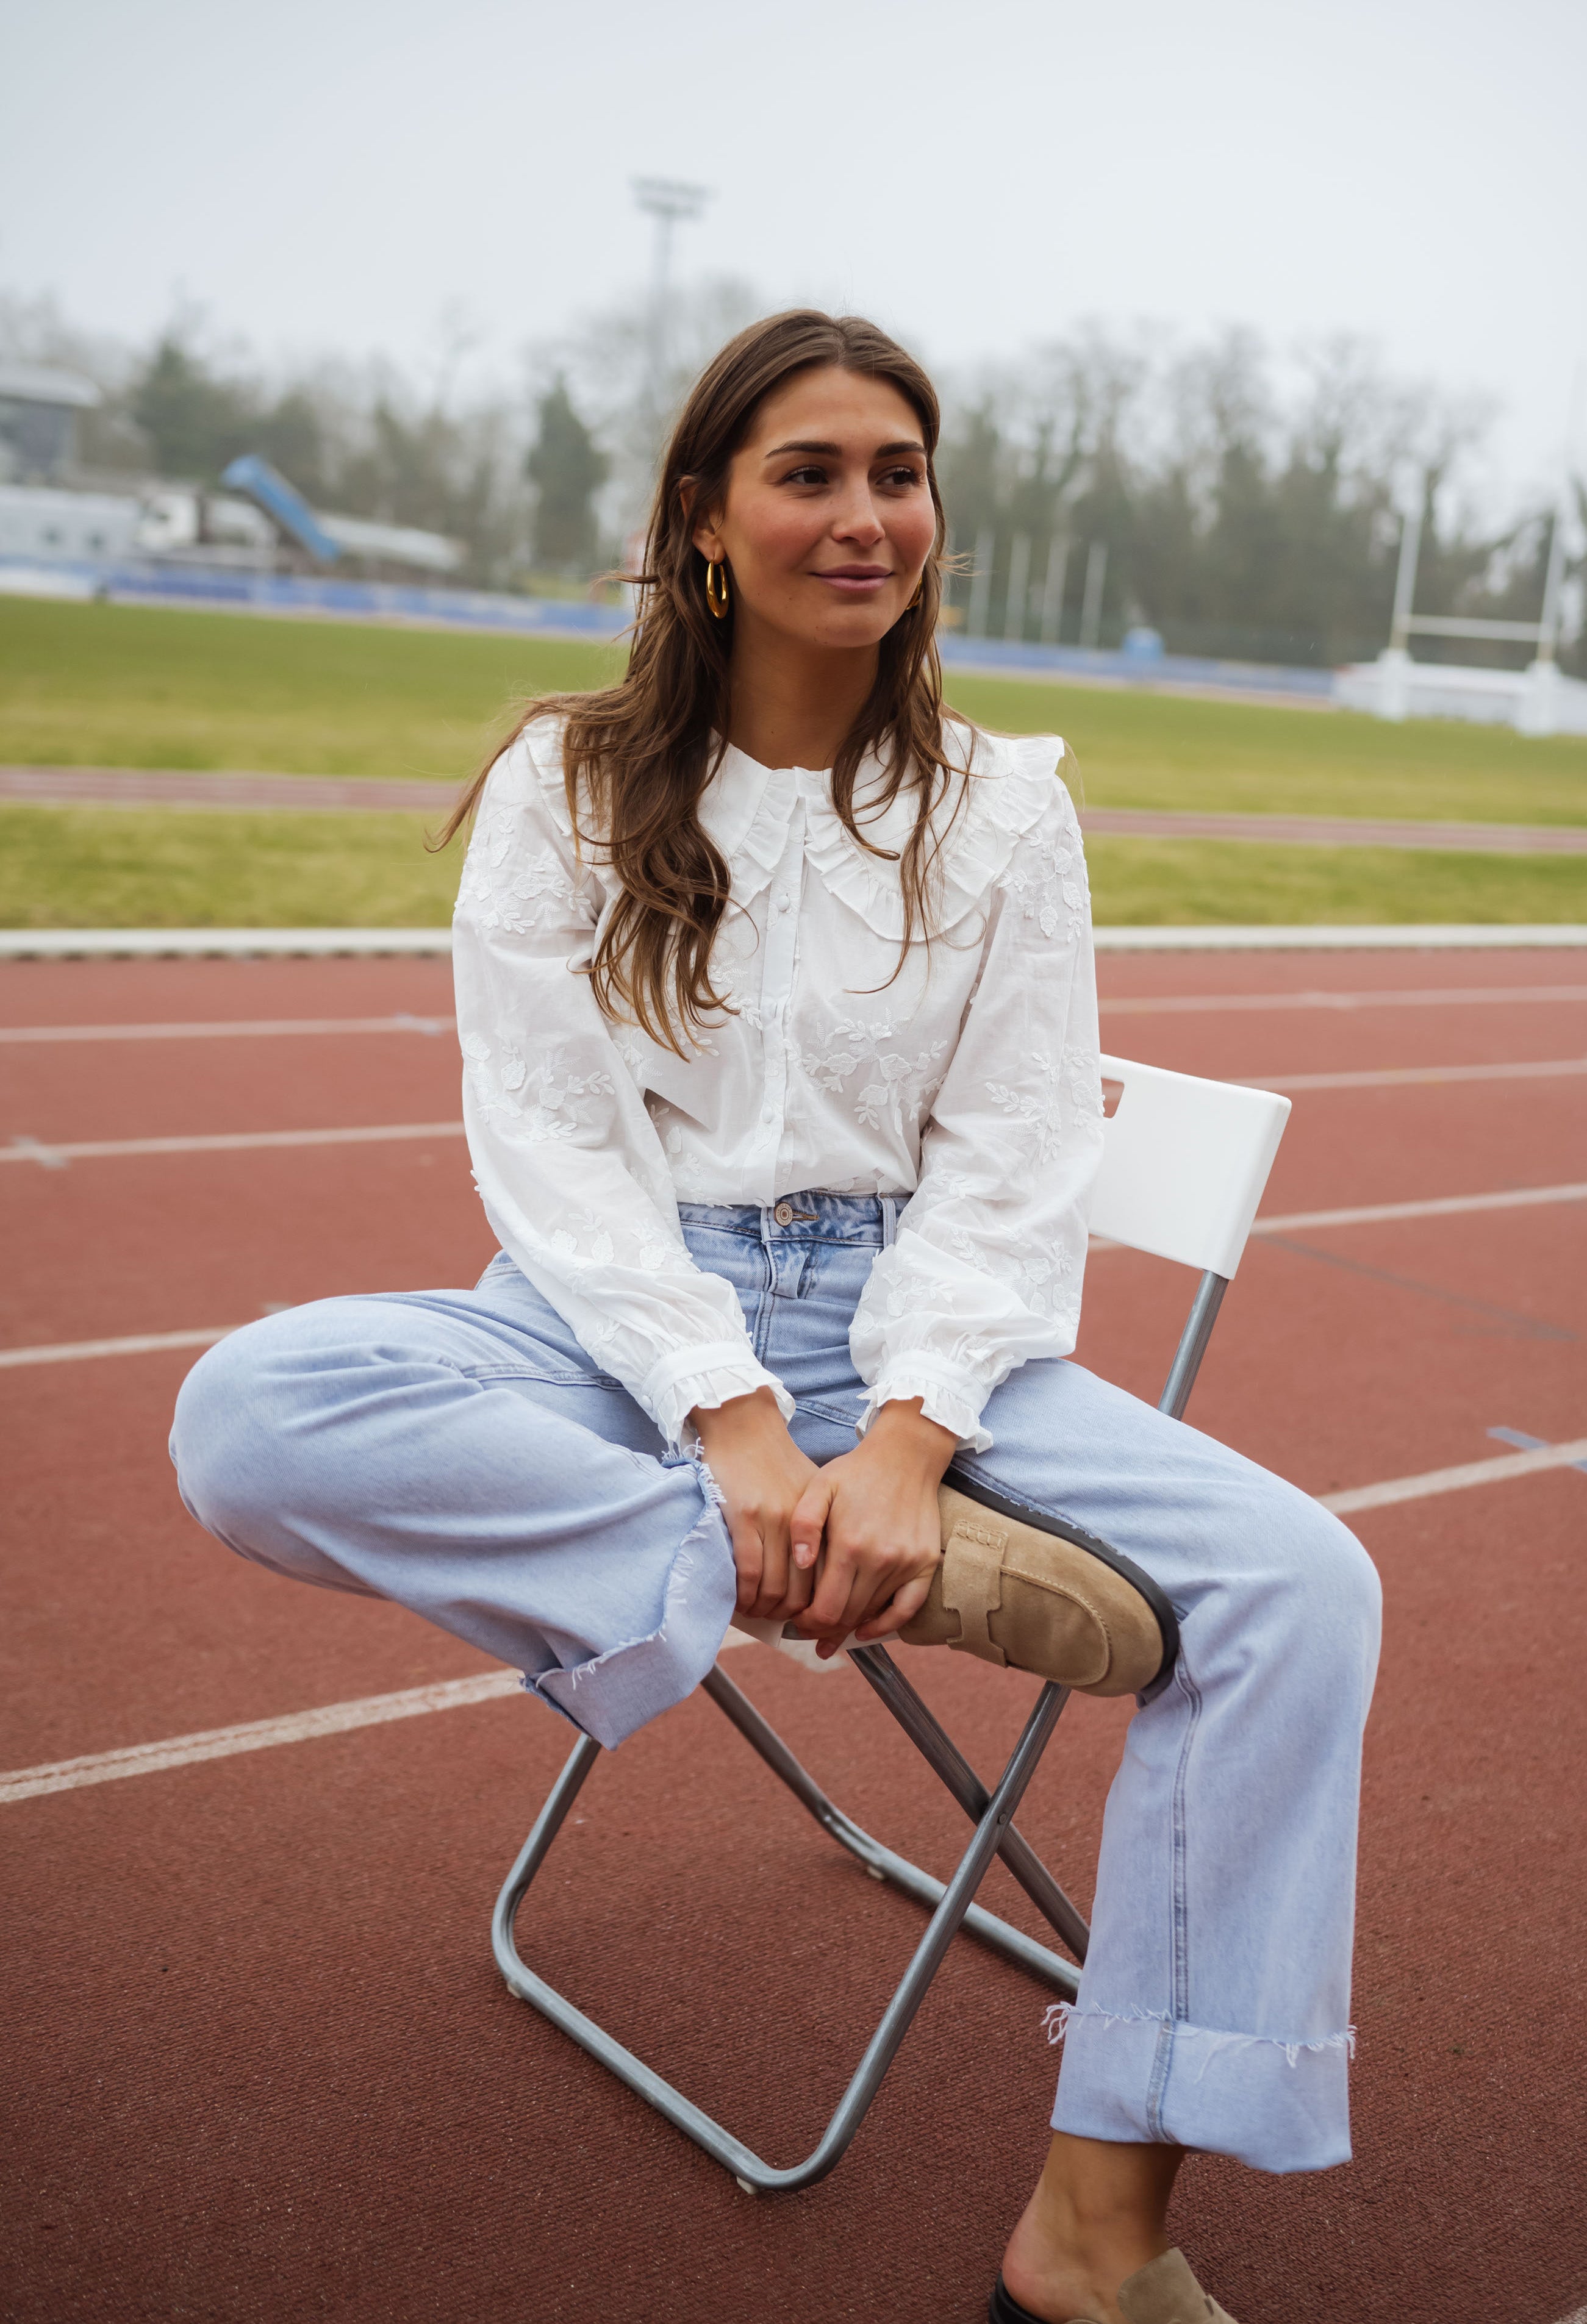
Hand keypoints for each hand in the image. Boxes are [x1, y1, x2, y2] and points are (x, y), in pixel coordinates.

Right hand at [690, 1387, 821, 1623]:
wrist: (744, 1427)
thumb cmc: (778, 1462)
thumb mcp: (814, 1494)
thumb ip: (821, 1532)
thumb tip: (823, 1574)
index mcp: (823, 1520)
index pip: (829, 1579)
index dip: (821, 1607)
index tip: (812, 1619)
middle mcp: (803, 1524)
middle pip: (804, 1591)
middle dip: (795, 1618)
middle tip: (784, 1625)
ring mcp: (772, 1521)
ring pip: (775, 1588)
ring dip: (766, 1611)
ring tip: (759, 1613)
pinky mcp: (742, 1517)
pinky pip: (748, 1572)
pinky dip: (745, 1595)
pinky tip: (742, 1600)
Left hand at [791, 1399, 957, 1658]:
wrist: (906, 1454)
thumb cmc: (857, 1471)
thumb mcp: (818, 1487)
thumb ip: (803, 1526)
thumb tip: (800, 1565)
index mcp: (849, 1545)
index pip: (826, 1608)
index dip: (808, 1623)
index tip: (797, 1621)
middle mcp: (880, 1560)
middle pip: (848, 1617)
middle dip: (824, 1629)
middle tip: (809, 1630)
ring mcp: (906, 1564)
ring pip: (872, 1613)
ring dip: (849, 1626)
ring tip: (831, 1631)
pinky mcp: (925, 1563)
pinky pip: (907, 1609)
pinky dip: (886, 1625)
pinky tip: (866, 1631)